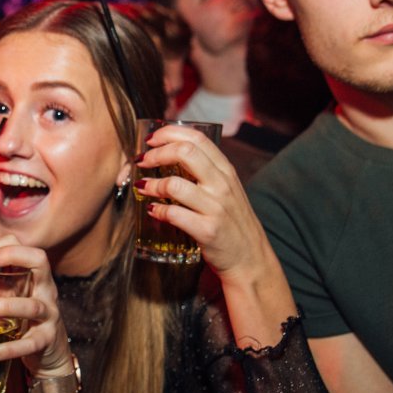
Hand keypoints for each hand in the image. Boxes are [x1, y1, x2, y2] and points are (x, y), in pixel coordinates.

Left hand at [0, 236, 72, 379]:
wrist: (52, 353)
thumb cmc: (27, 319)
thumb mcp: (9, 296)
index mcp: (37, 277)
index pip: (25, 248)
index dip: (3, 247)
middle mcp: (46, 291)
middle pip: (39, 261)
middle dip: (13, 256)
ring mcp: (49, 315)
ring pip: (31, 306)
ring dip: (4, 305)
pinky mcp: (46, 340)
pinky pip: (28, 344)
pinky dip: (8, 349)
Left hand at [134, 125, 274, 284]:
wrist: (250, 258)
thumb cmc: (232, 223)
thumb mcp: (226, 190)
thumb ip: (206, 173)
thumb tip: (171, 156)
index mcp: (226, 171)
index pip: (197, 139)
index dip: (169, 134)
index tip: (151, 139)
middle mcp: (222, 185)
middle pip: (185, 152)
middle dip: (156, 153)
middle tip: (142, 161)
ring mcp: (216, 208)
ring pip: (175, 184)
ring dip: (152, 184)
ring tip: (142, 187)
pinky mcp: (207, 231)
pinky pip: (174, 214)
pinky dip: (157, 211)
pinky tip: (152, 210)